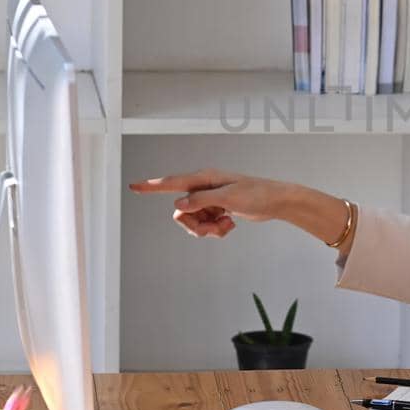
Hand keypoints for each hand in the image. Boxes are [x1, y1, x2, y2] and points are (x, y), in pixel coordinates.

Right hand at [128, 169, 285, 238]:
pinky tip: (230, 225)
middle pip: (181, 212)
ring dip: (207, 230)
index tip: (133, 187)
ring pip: (192, 221)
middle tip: (214, 227)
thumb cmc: (256, 194)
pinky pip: (205, 225)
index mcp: (204, 179)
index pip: (172, 183)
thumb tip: (177, 205)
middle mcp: (203, 187)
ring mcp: (209, 199)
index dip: (151, 186)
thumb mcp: (229, 198)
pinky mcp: (217, 209)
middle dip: (194, 225)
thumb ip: (202, 200)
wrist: (276, 201)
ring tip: (226, 226)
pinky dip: (216, 230)